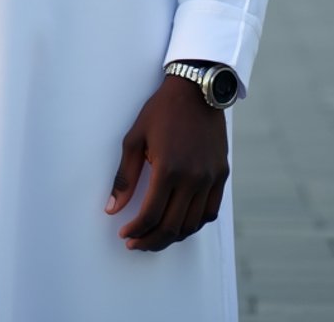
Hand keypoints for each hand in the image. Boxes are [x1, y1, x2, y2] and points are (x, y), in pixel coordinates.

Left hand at [105, 75, 228, 251]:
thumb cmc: (161, 111)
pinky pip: (210, 212)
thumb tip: (112, 208)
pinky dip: (194, 224)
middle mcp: (192, 178)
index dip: (135, 230)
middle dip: (150, 241)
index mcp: (168, 168)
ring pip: (192, 224)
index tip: (124, 234)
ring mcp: (210, 178)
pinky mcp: (221, 175)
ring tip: (155, 237)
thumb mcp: (135, 138)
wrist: (196, 90)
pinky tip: (180, 224)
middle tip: (135, 243)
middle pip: (172, 226)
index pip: (151, 214)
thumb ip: (125, 177)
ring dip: (172, 237)